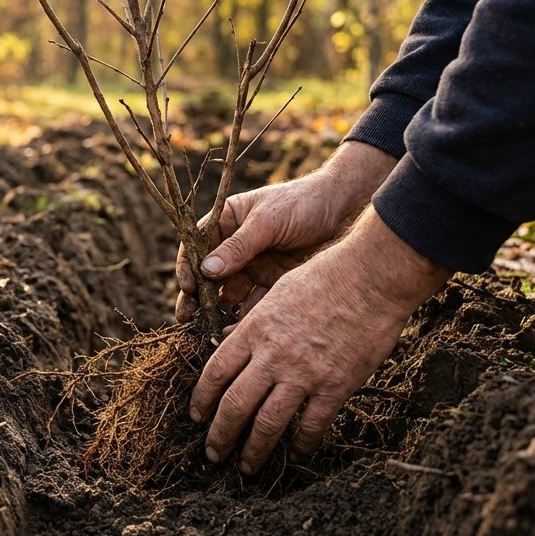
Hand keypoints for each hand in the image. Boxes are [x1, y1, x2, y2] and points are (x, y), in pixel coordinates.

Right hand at [176, 141, 397, 320]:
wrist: (347, 212)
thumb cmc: (304, 203)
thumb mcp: (269, 220)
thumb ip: (240, 246)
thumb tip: (206, 270)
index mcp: (227, 221)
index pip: (196, 245)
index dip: (188, 266)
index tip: (188, 287)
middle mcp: (235, 246)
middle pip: (208, 274)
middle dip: (196, 296)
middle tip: (187, 318)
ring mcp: (253, 266)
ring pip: (227, 292)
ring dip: (217, 310)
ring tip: (209, 328)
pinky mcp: (271, 284)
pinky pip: (252, 303)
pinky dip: (244, 318)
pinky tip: (237, 332)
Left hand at [188, 209, 451, 473]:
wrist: (371, 276)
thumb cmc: (325, 276)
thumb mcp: (276, 293)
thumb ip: (257, 325)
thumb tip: (238, 348)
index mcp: (254, 329)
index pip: (215, 372)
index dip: (202, 399)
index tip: (197, 416)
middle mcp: (273, 355)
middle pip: (235, 405)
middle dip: (220, 435)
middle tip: (212, 454)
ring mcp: (304, 373)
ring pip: (268, 423)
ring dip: (253, 451)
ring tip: (246, 467)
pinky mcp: (335, 386)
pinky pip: (312, 426)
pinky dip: (301, 446)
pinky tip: (295, 455)